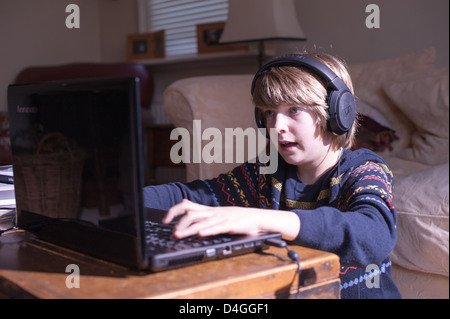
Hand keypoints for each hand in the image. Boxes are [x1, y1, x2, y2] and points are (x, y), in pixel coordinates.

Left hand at [163, 199, 300, 240]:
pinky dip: (209, 230)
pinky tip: (201, 234)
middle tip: (171, 232)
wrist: (258, 218)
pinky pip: (218, 227)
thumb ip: (200, 209)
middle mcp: (213, 212)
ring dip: (189, 229)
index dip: (174, 211)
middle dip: (179, 223)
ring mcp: (222, 217)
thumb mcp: (216, 212)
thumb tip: (184, 203)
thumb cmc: (237, 217)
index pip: (187, 206)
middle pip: (192, 213)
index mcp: (209, 210)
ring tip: (179, 235)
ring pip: (203, 221)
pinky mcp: (231, 224)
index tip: (164, 219)